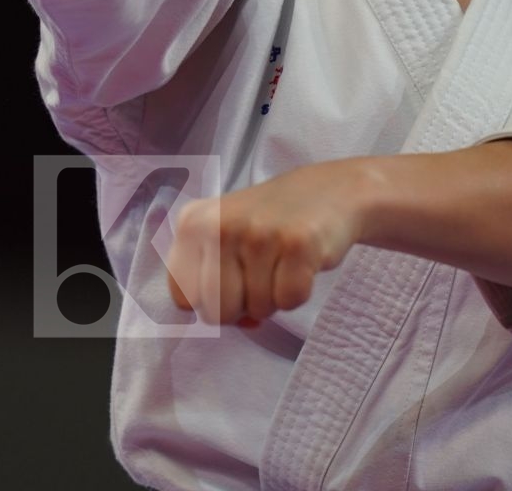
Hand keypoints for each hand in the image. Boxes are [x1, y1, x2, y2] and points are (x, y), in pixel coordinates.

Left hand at [164, 158, 374, 327]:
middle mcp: (219, 225)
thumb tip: (231, 321)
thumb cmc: (269, 221)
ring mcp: (258, 233)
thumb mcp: (223, 233)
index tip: (230, 287)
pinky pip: (289, 301)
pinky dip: (299, 293)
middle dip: (242, 308)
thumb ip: (207, 277)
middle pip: (217, 312)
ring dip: (273, 297)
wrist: (330, 189)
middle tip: (259, 277)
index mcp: (192, 223)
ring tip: (282, 263)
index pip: (182, 296)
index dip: (210, 304)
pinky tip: (301, 264)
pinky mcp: (297, 245)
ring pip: (257, 309)